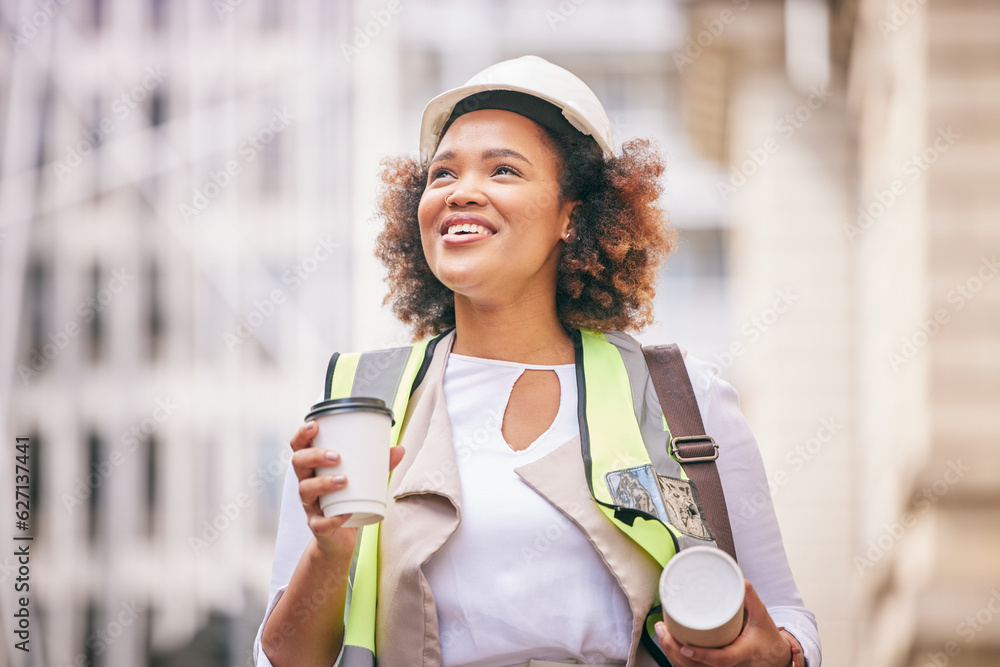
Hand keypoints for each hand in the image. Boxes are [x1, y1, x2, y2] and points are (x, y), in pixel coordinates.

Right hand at [290, 421, 405, 561]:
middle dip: (315, 456)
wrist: (339, 538)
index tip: (315, 425)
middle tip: (337, 456)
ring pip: (305, 490)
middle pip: (298, 463)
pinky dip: (332, 518)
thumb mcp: (362, 480)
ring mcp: (310, 505)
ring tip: (344, 480)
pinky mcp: (317, 526)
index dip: (302, 434)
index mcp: (313, 469)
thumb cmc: (348, 501)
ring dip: (323, 483)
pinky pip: (319, 522)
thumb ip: (378, 464)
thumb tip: (399, 449)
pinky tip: (346, 513)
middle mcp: (307, 484)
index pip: (299, 447)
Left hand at [655, 580, 791, 666]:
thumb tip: (739, 579)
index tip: (685, 647)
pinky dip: (677, 657)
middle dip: (674, 650)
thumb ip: (750, 598)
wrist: (774, 657)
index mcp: (742, 654)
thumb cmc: (766, 638)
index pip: (720, 660)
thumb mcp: (761, 616)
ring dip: (672, 653)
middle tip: (662, 629)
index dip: (701, 655)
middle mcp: (729, 666)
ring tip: (662, 631)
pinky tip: (669, 642)